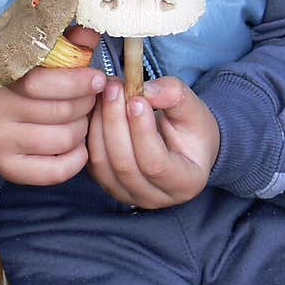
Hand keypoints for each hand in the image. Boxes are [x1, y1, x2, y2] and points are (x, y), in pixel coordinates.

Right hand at [0, 26, 101, 185]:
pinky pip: (57, 170)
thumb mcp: (40, 60)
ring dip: (82, 131)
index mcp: (3, 78)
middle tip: (89, 101)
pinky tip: (77, 146)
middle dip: (85, 106)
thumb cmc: (25, 85)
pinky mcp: (9, 168)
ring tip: (80, 121)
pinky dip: (76, 159)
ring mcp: (0, 142)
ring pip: (63, 140)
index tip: (99, 79)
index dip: (77, 81)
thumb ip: (67, 44)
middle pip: (60, 112)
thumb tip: (94, 29)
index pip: (42, 82)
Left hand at [86, 75, 219, 207]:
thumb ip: (174, 96)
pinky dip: (91, 131)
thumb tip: (145, 90)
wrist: (182, 144)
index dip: (142, 131)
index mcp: (185, 182)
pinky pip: (91, 160)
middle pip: (124, 164)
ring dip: (100, 123)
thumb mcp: (192, 109)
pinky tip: (96, 107)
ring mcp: (127, 194)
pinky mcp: (107, 183)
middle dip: (115, 121)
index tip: (136, 99)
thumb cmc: (190, 128)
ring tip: (105, 92)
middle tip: (113, 87)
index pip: (156, 164)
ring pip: (103, 163)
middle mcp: (155, 197)